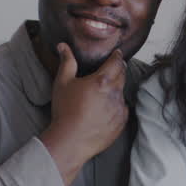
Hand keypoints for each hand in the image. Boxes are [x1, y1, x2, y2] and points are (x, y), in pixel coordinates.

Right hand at [40, 43, 127, 185]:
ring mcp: (121, 109)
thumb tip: (63, 46)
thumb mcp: (62, 82)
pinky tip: (104, 108)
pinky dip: (116, 105)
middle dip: (119, 69)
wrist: (71, 140)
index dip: (117, 56)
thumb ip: (67, 62)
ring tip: (104, 91)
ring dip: (116, 89)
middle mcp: (116, 93)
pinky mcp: (122, 122)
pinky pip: (122, 109)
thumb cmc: (65, 110)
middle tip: (113, 67)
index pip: (116, 62)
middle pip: (122, 75)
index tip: (117, 53)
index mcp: (103, 81)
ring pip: (122, 93)